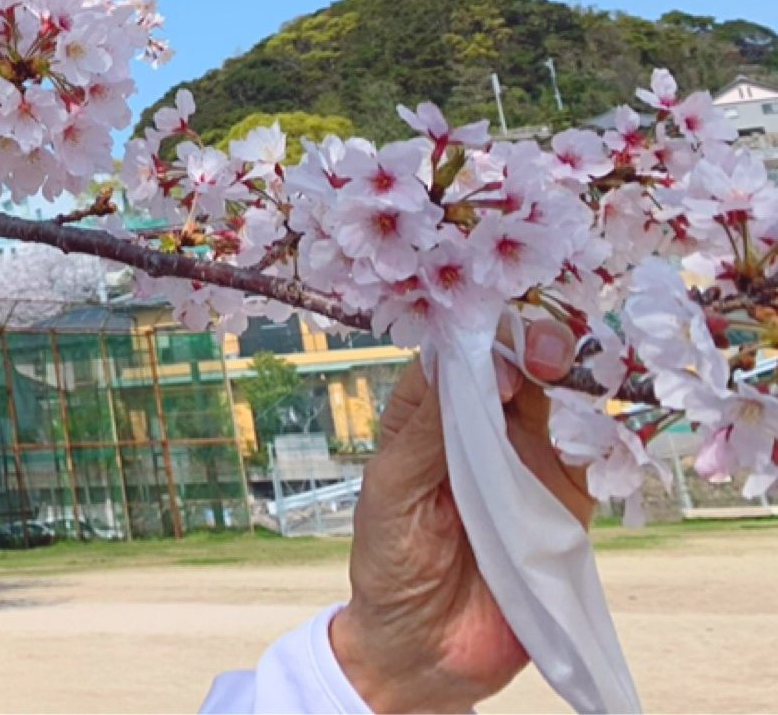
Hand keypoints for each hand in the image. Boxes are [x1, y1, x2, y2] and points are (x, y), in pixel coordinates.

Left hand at [329, 324, 594, 712]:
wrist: (424, 650)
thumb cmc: (389, 563)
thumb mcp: (391, 493)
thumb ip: (425, 432)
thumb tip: (453, 362)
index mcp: (427, 420)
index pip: (455, 358)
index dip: (475, 340)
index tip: (490, 345)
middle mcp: (478, 433)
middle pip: (515, 368)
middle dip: (531, 346)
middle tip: (541, 352)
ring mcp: (524, 467)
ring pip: (559, 404)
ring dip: (570, 382)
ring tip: (569, 377)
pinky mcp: (562, 506)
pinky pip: (592, 463)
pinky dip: (601, 441)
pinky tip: (596, 433)